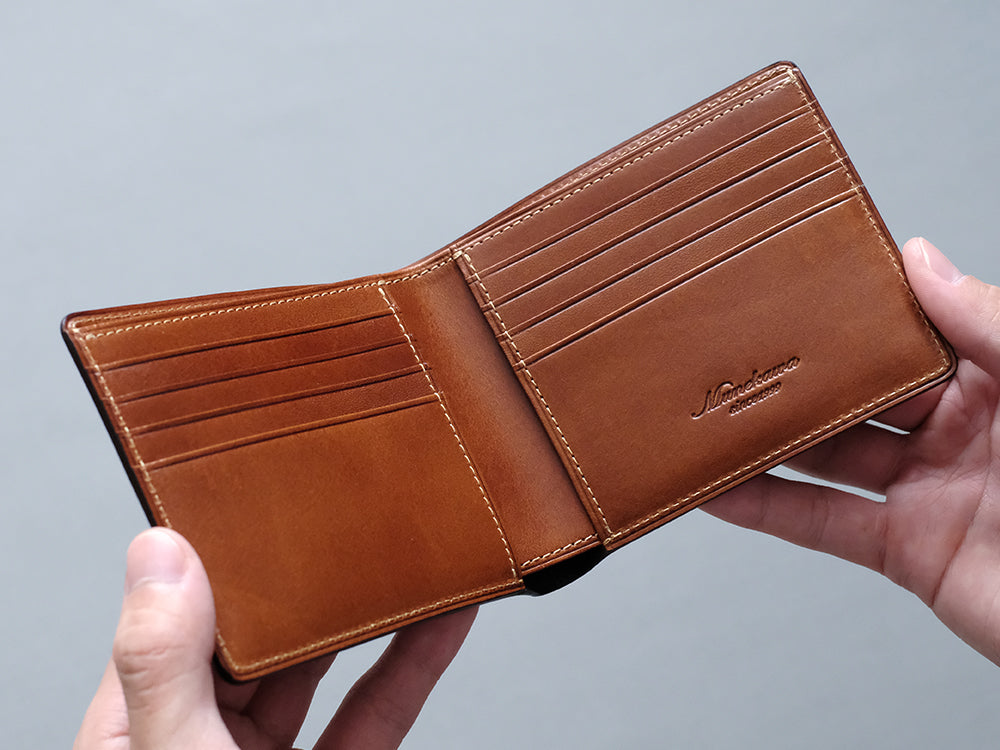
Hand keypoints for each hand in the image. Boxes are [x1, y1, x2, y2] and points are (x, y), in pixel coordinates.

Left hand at [74, 528, 476, 748]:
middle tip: (355, 509)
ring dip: (371, 614)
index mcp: (134, 732)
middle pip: (258, 636)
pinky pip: (373, 717)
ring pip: (323, 671)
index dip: (215, 553)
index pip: (172, 617)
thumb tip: (160, 553)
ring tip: (411, 551)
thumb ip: (164, 670)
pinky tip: (442, 625)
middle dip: (308, 576)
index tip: (260, 492)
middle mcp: (196, 741)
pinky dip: (409, 669)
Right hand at [706, 237, 999, 664]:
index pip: (908, 336)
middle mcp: (958, 433)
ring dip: (767, 441)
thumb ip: (986, 322)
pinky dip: (766, 508)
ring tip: (711, 413)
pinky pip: (823, 524)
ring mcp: (927, 492)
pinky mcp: (907, 551)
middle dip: (797, 375)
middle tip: (734, 348)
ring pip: (829, 457)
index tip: (798, 287)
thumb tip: (920, 259)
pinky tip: (722, 488)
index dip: (855, 314)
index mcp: (998, 382)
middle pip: (856, 395)